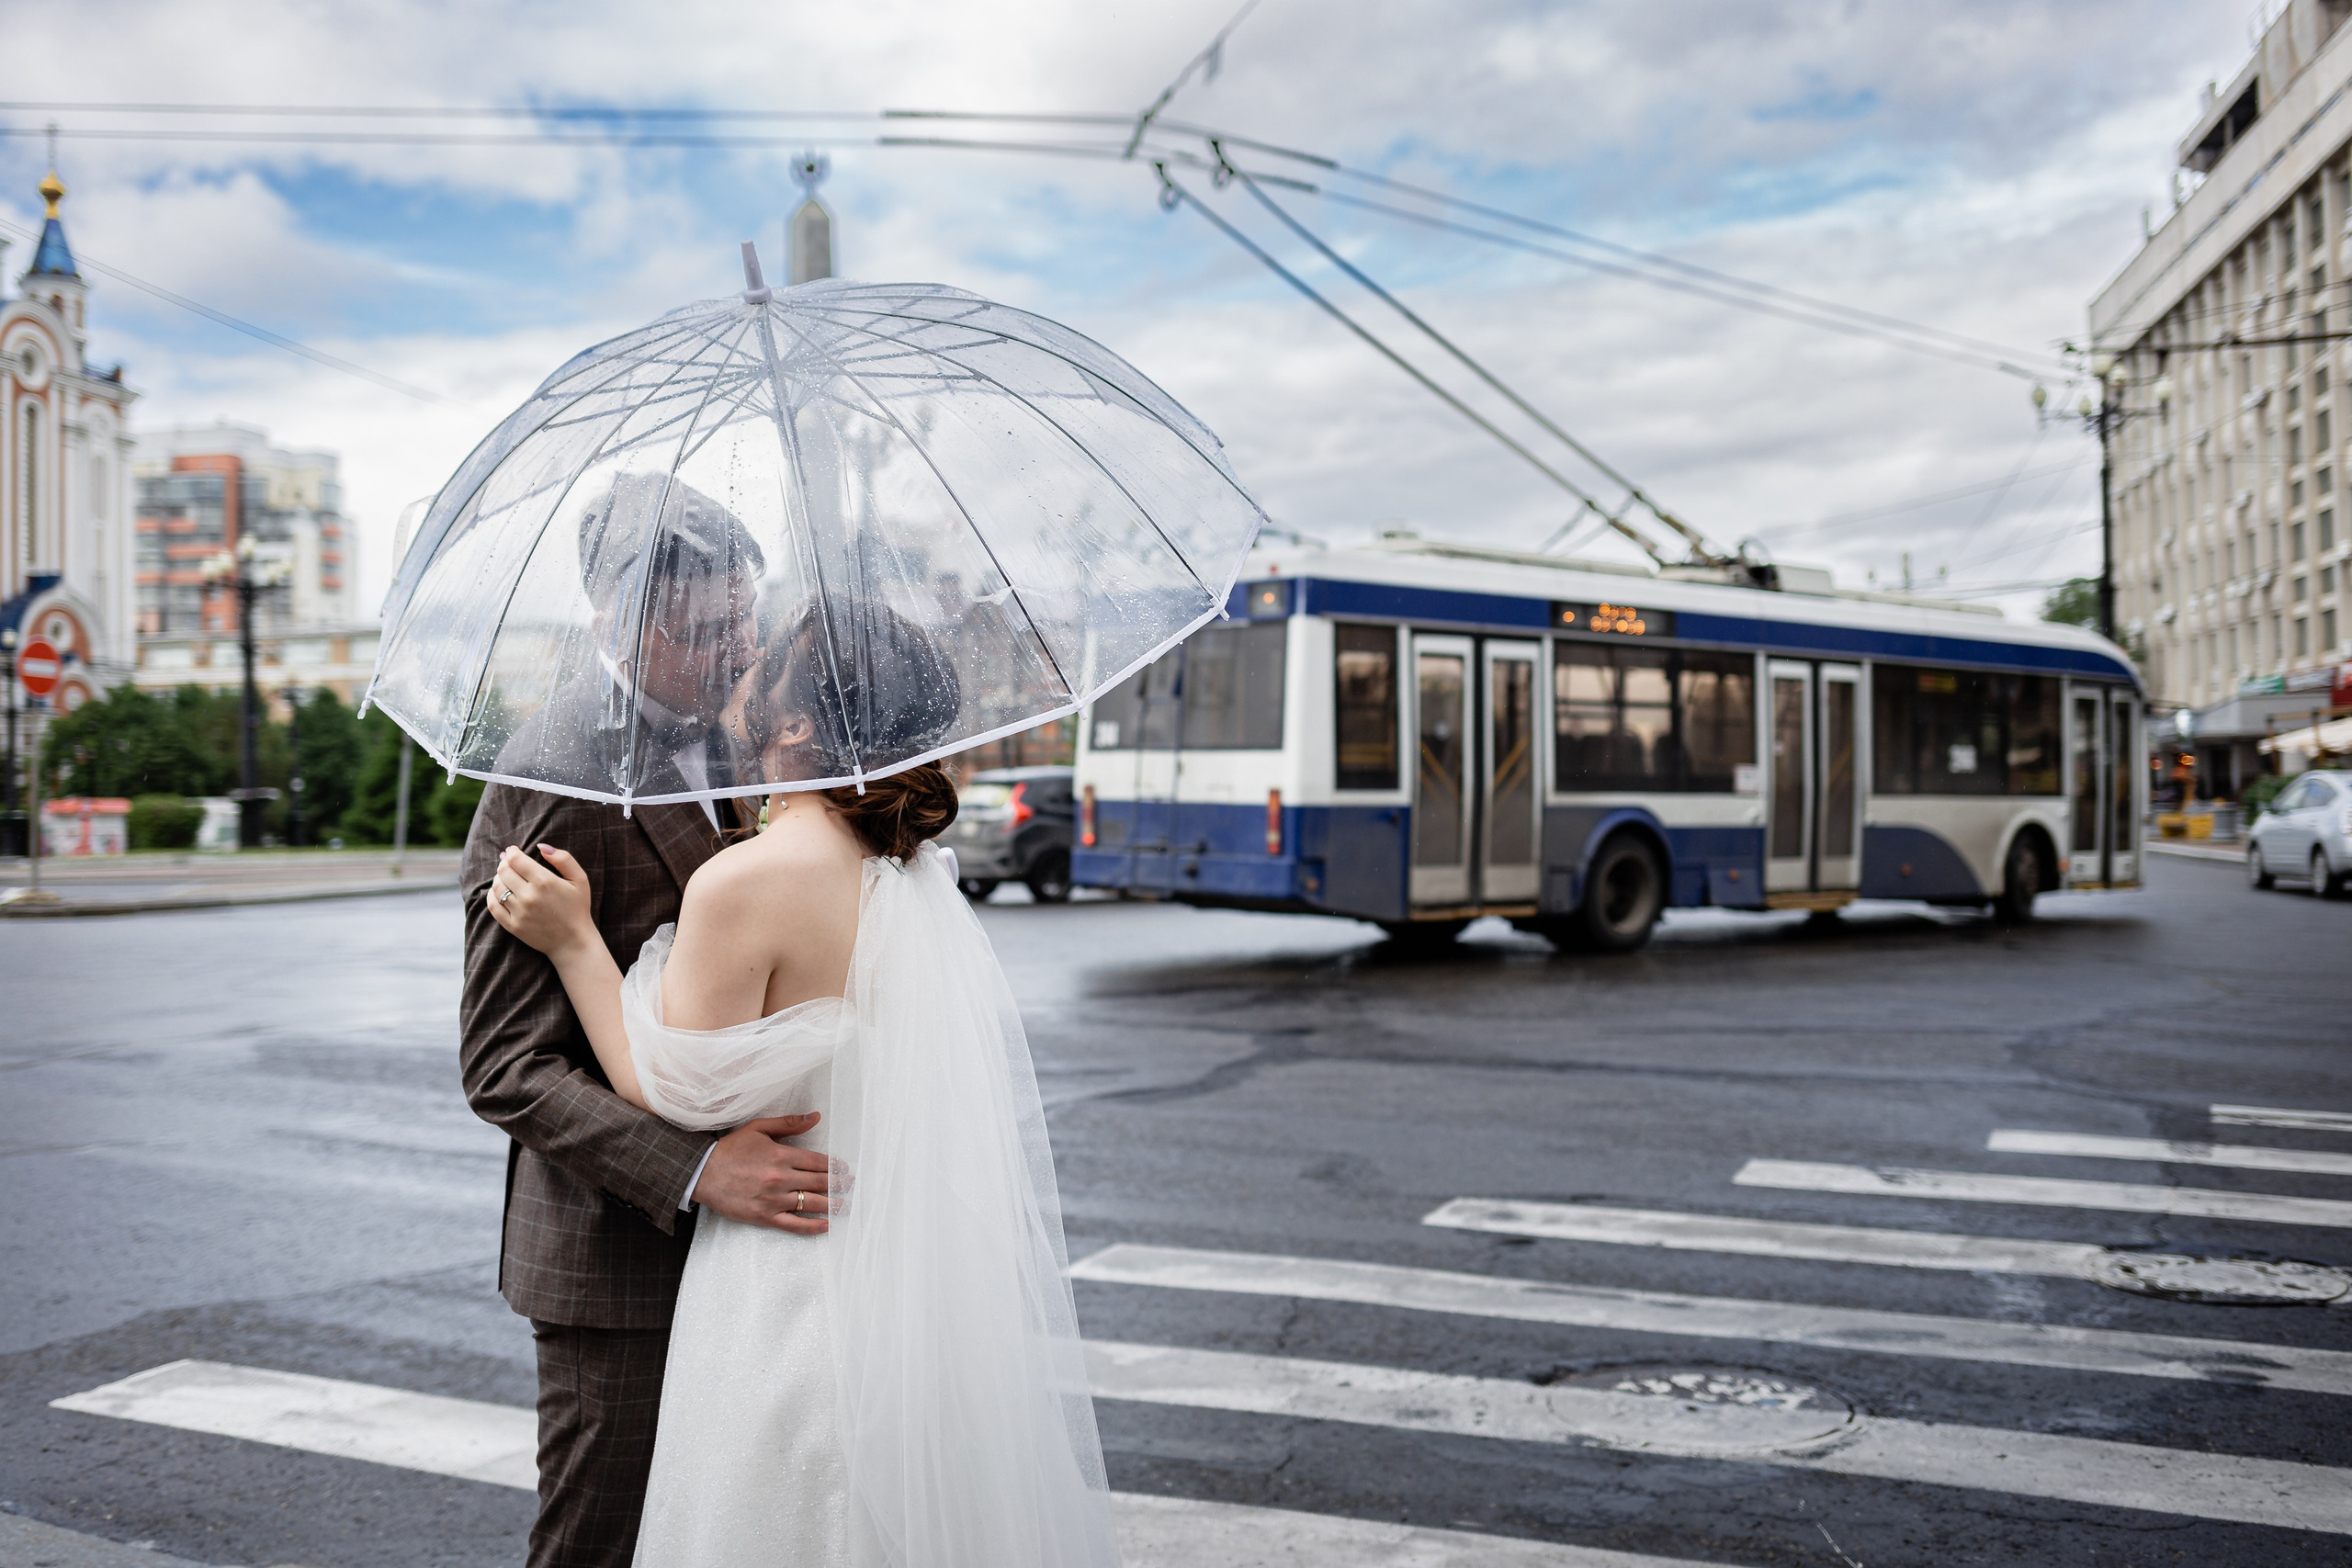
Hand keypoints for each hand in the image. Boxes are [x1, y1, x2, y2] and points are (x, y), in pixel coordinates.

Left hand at [488, 845, 595, 962]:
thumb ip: (563, 859)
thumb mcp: (580, 879)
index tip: (512, 851)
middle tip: (509, 863)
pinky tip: (499, 892)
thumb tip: (541, 846)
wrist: (573, 942)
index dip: (511, 852)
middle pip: (503, 871)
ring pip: (497, 887)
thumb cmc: (577, 908)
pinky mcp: (512, 925)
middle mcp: (529, 896)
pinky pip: (493, 905)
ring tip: (506, 877)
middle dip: (504, 863)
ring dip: (499, 878)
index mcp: (545, 882)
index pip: (515, 859)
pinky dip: (492, 895)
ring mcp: (519, 912)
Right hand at [693, 1114, 837, 1234]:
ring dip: (833, 1204)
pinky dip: (813, 1227)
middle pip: (819, 1182)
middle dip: (839, 1184)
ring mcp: (773, 1199)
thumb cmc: (730, 1149)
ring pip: (811, 1203)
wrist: (702, 1173)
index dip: (835, 1166)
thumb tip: (815, 1117)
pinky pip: (794, 1225)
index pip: (818, 1161)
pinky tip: (827, 1225)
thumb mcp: (758, 1128)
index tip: (845, 1169)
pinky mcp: (764, 1217)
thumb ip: (789, 1123)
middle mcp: (781, 1178)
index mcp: (781, 1155)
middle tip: (851, 1185)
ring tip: (845, 1205)